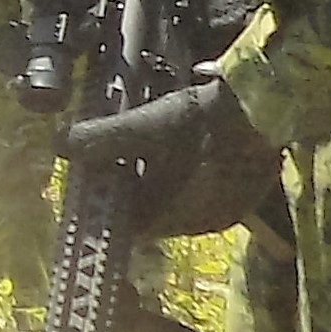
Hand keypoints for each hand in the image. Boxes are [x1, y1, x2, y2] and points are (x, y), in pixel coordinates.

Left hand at [62, 73, 284, 240]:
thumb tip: (59, 144)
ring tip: (151, 153)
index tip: (93, 183)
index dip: (106, 206)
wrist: (271, 105)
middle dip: (133, 193)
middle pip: (153, 216)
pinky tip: (185, 155)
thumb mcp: (148, 123)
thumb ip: (104, 139)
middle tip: (117, 161)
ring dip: (162, 186)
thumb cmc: (206, 119)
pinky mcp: (245, 198)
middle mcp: (200, 225)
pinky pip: (205, 197)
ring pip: (180, 206)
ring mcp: (226, 213)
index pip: (126, 227)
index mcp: (172, 217)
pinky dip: (190, 182)